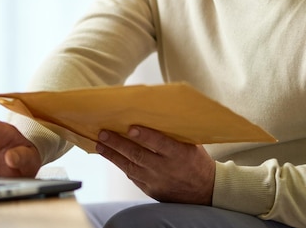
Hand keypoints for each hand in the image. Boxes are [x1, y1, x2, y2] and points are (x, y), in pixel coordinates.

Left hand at [96, 126, 214, 204]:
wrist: (205, 191)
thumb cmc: (197, 161)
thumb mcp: (192, 144)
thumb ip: (174, 133)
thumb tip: (154, 114)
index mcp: (180, 154)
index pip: (160, 144)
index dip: (145, 136)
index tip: (130, 128)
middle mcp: (166, 169)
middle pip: (138, 155)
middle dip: (118, 144)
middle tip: (103, 133)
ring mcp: (157, 181)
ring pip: (130, 167)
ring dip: (113, 155)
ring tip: (100, 144)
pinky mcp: (151, 190)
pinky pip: (132, 176)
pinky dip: (121, 165)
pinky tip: (111, 155)